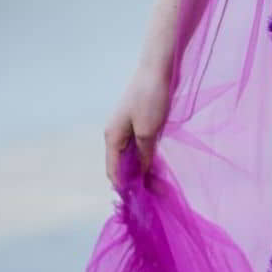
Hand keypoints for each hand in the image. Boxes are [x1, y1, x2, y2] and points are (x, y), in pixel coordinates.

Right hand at [104, 59, 170, 192]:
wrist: (159, 68)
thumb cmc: (151, 98)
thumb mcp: (148, 131)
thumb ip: (143, 155)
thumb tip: (140, 175)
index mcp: (112, 137)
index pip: (113, 171)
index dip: (124, 187)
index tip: (139, 202)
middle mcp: (116, 135)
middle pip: (122, 166)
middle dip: (135, 181)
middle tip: (155, 194)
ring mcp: (128, 128)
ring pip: (132, 157)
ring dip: (143, 171)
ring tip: (158, 185)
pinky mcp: (140, 123)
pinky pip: (140, 148)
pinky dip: (147, 158)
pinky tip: (158, 167)